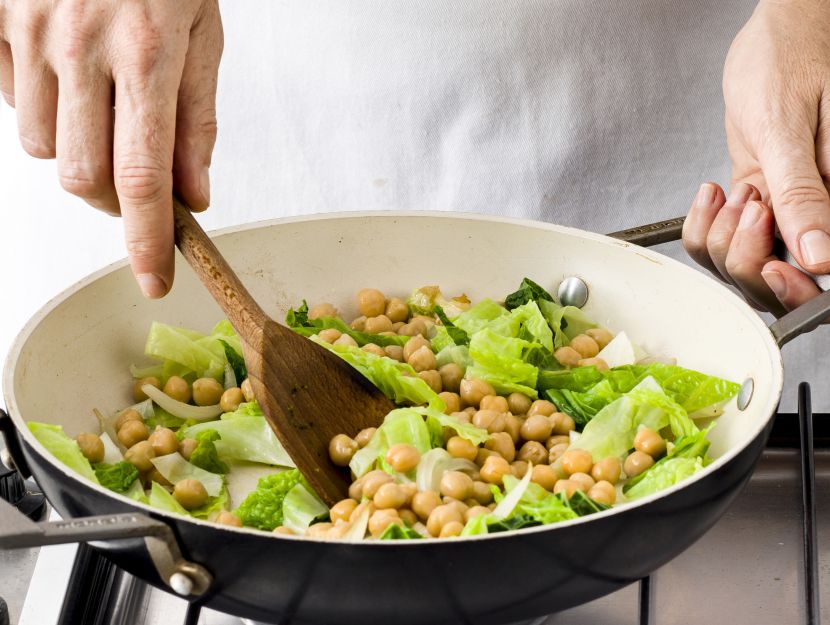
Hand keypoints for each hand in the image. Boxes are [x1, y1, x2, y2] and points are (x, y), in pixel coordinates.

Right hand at [0, 0, 222, 297]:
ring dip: (80, 151)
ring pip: (45, 147)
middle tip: (136, 180)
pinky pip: (12, 104)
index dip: (147, 240)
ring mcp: (29, 32)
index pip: (143, 177)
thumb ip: (197, 121)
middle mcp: (81, 47)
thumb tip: (194, 196)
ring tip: (105, 107)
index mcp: (148, 54)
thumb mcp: (203, 37)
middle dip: (114, 199)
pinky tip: (68, 77)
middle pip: (85, 178)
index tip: (154, 280)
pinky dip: (45, 111)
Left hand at [683, 0, 829, 313]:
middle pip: (772, 279)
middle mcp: (813, 214)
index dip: (790, 285)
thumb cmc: (790, 63)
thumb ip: (802, 195)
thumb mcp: (789, 130)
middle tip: (747, 205)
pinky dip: (705, 223)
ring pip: (741, 261)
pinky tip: (713, 191)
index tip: (769, 265)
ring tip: (732, 190)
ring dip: (722, 235)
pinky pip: (721, 237)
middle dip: (745, 254)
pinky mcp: (756, 201)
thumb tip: (820, 256)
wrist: (774, 38)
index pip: (818, 273)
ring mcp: (781, 212)